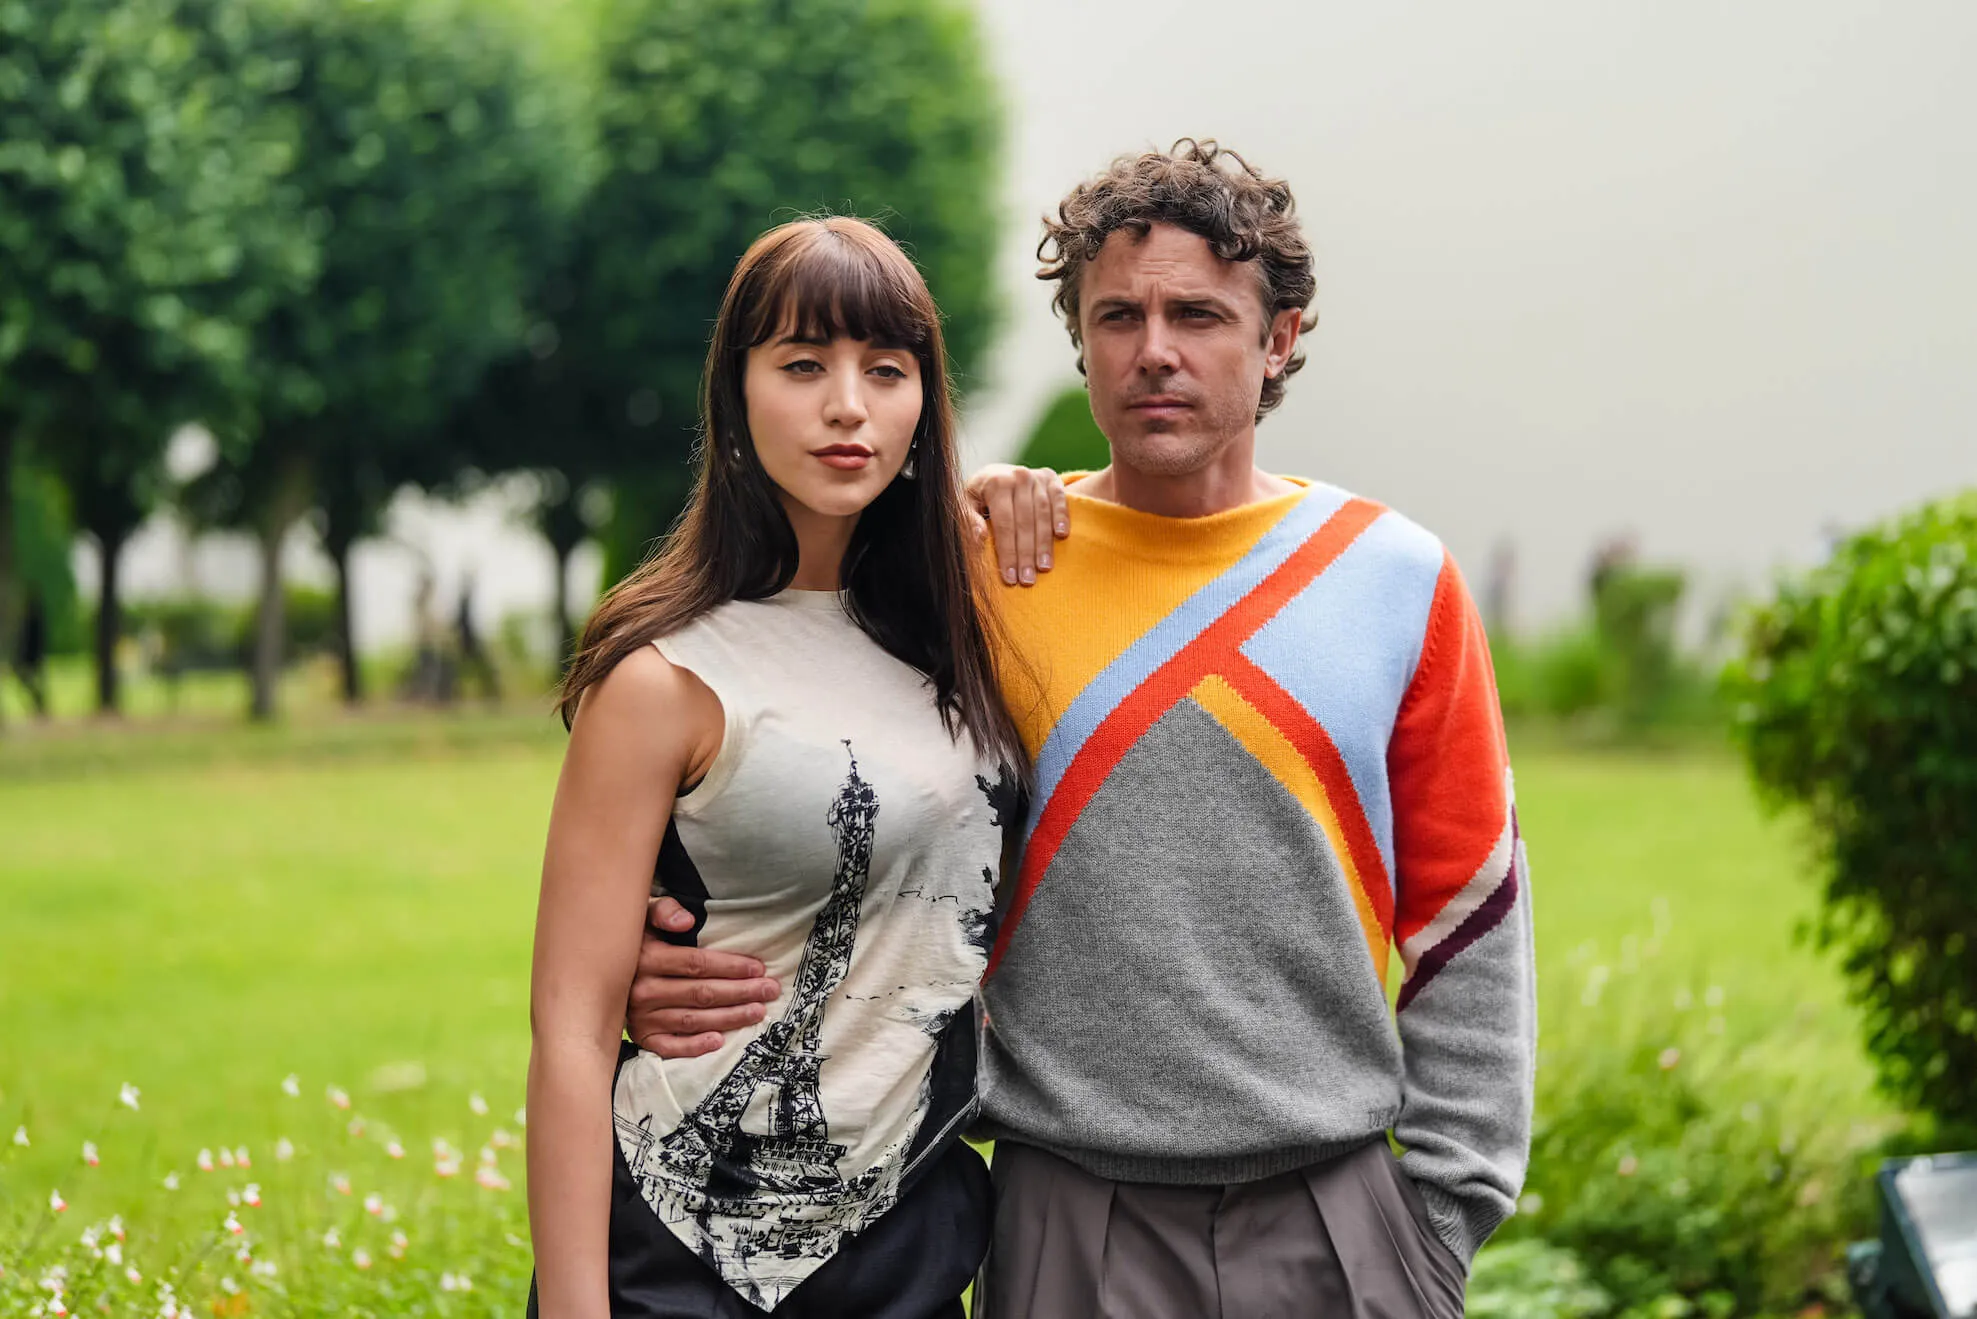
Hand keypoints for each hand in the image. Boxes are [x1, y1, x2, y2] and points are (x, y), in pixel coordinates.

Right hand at [626, 897, 781, 1057]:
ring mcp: (640, 1017)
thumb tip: (686, 921)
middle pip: (701, 993)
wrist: (598, 970)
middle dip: (740, 992)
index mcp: (646, 958)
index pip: (697, 964)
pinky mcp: (640, 1037)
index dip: (730, 967)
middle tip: (770, 990)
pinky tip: (719, 1041)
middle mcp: (642, 990)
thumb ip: (663, 911)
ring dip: (729, 1017)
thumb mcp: (643, 915)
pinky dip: (694, 1046)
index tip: (758, 968)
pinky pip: (669, 1047)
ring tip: (757, 1011)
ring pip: (692, 1019)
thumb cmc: (634, 938)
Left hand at [965, 464, 1069, 585]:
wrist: (996, 472)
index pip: (1004, 524)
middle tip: (1027, 579)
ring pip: (1042, 514)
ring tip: (1044, 567)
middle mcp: (1018, 477)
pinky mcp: (1051, 478)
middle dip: (1026, 554)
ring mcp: (1036, 477)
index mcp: (996, 483)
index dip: (1007, 552)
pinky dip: (1061, 516)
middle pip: (1024, 522)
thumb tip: (980, 537)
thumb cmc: (978, 495)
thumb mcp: (966, 503)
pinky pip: (1059, 498)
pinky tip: (1061, 535)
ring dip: (1044, 543)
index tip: (1010, 577)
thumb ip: (968, 519)